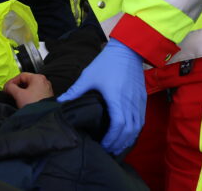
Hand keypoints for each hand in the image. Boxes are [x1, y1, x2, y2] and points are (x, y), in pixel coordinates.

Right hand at [3, 72, 53, 107]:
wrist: (44, 118)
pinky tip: (24, 102)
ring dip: (22, 92)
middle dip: (17, 87)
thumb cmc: (34, 105)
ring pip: (31, 88)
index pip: (21, 76)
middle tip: (10, 92)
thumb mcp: (18, 94)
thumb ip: (10, 87)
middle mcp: (44, 82)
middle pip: (26, 81)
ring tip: (17, 98)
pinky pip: (35, 94)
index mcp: (38, 78)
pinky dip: (28, 96)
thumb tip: (7, 87)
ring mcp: (47, 90)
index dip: (12, 81)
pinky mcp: (47, 98)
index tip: (7, 87)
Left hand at [57, 38, 145, 155]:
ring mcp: (138, 102)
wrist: (127, 50)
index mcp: (117, 99)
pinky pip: (141, 121)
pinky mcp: (142, 99)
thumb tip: (60, 102)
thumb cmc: (106, 63)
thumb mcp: (88, 76)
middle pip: (129, 132)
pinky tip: (127, 135)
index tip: (102, 146)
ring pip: (137, 128)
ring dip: (128, 140)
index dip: (111, 139)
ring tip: (117, 147)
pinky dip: (135, 131)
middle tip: (108, 151)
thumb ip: (75, 91)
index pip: (118, 126)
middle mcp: (130, 103)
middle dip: (119, 144)